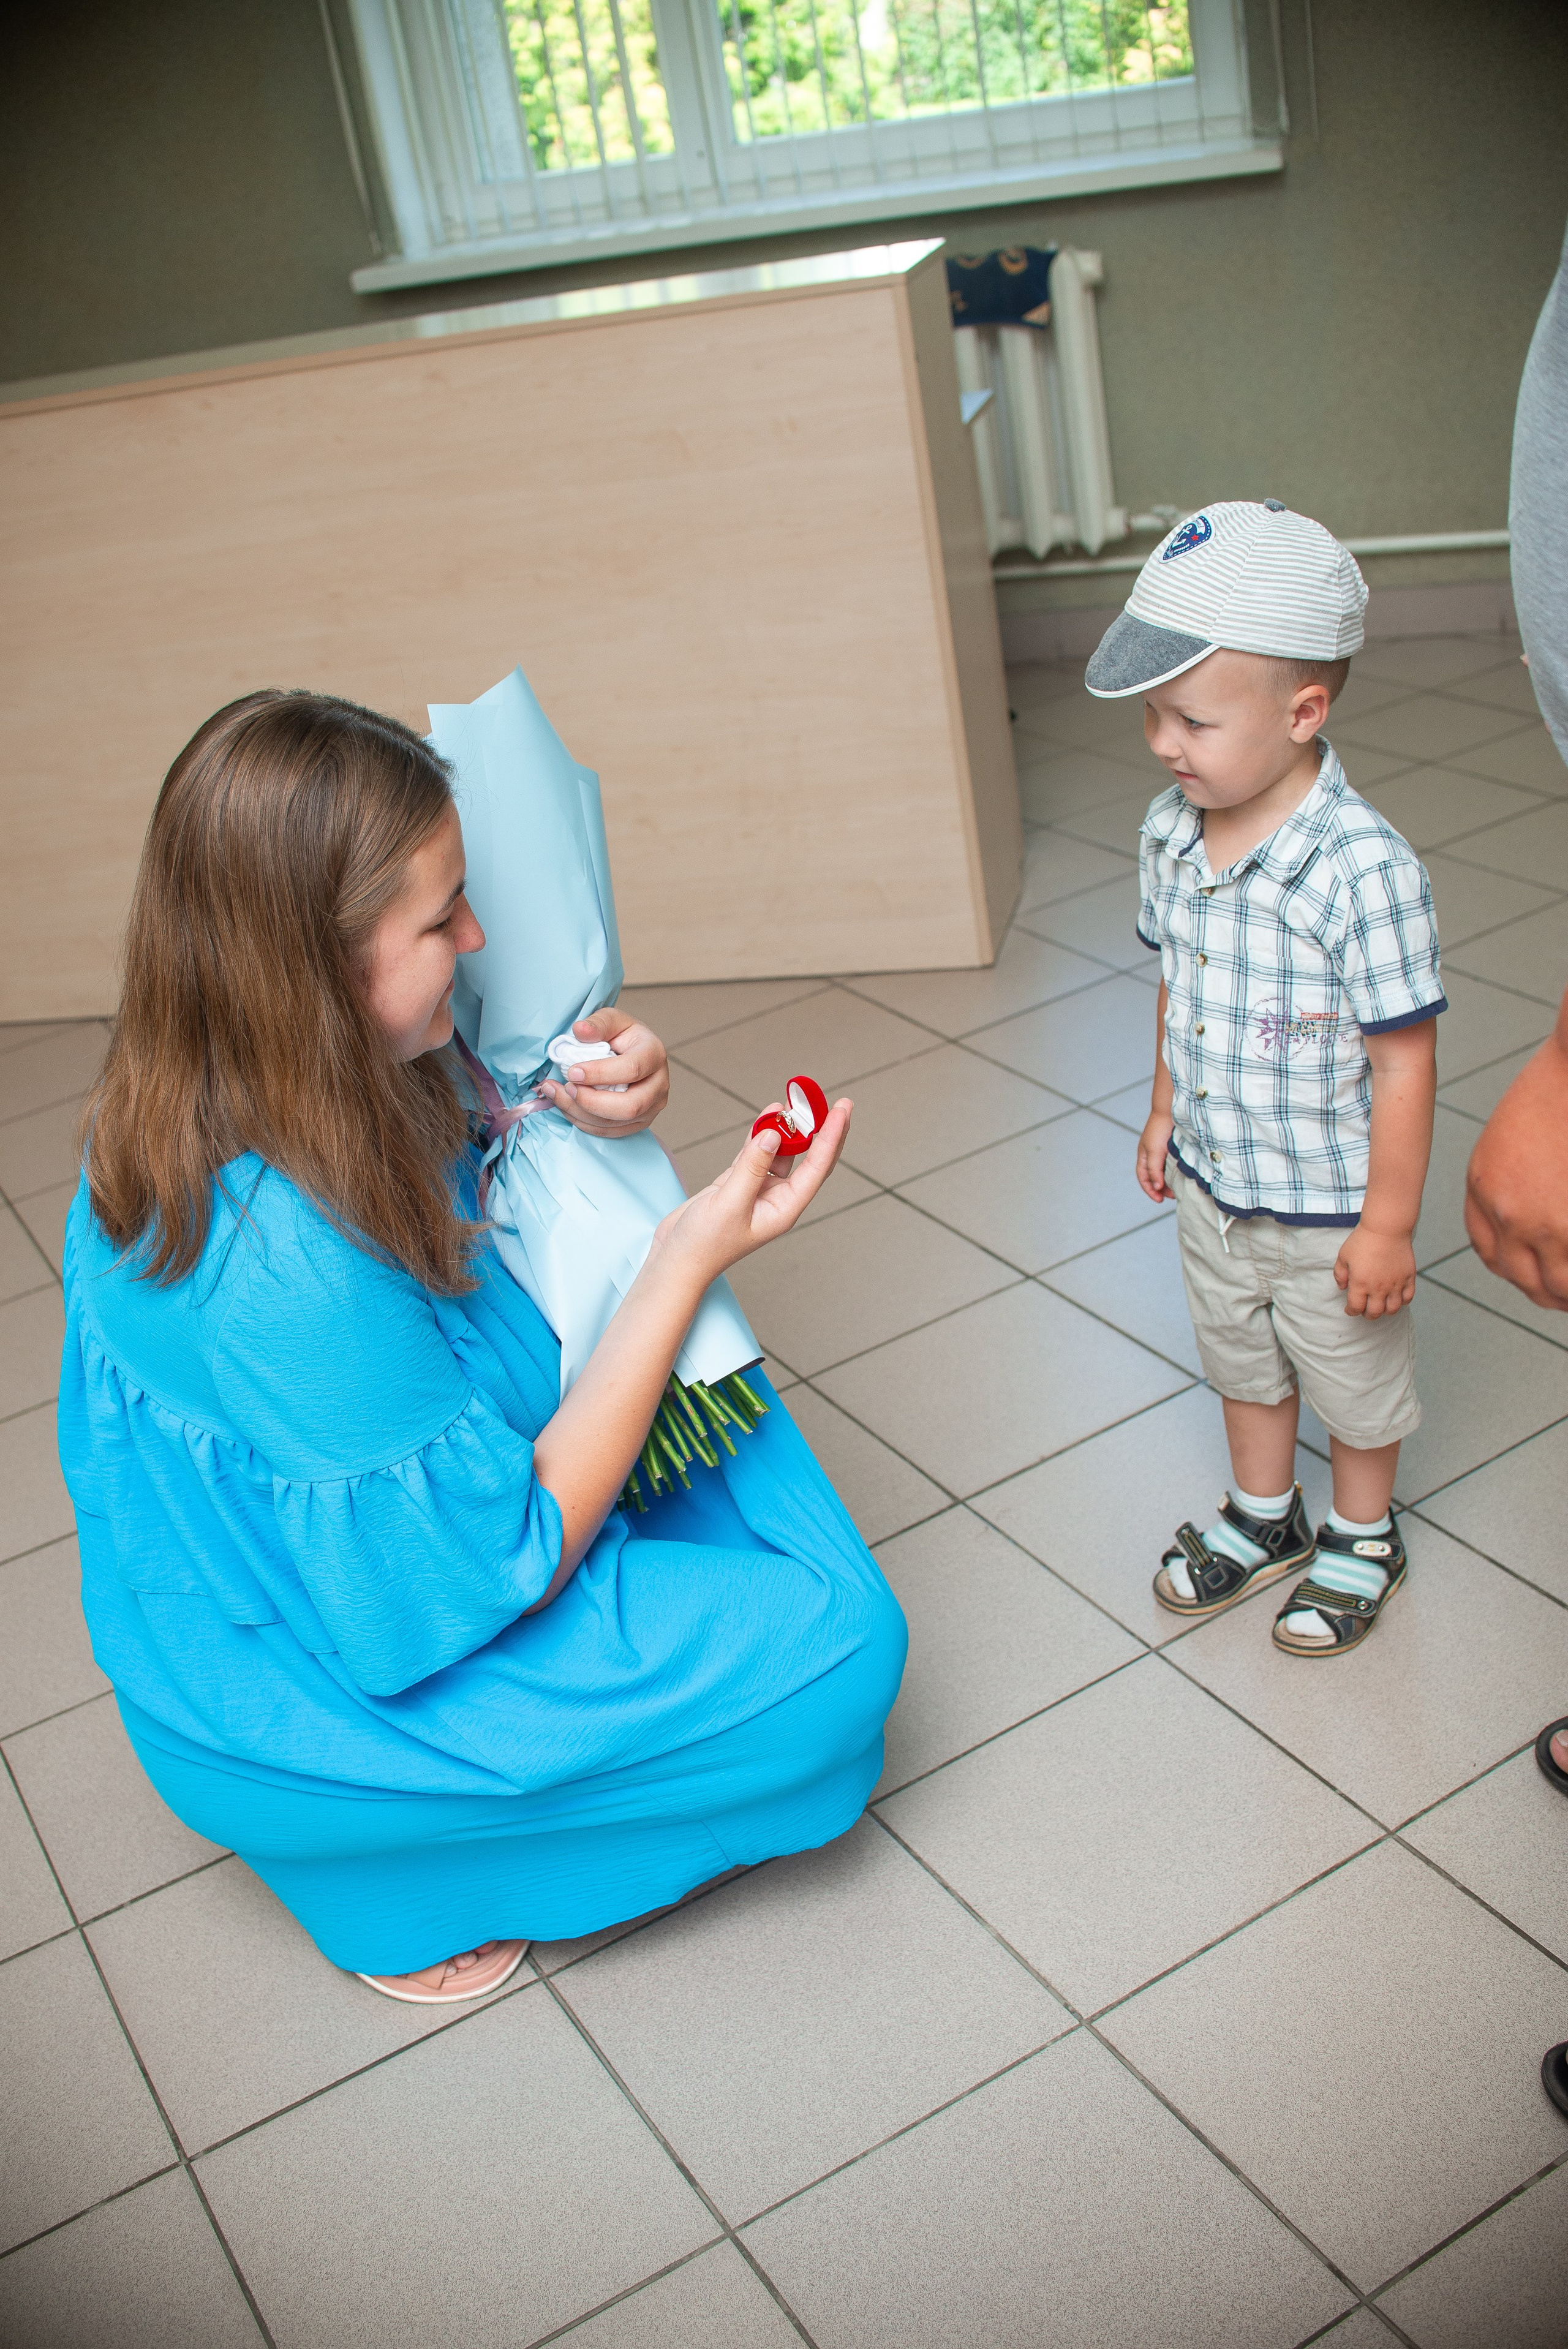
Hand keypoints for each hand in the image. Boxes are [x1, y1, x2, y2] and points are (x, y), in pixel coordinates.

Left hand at [536, 1006, 668, 1136]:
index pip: (632, 1069)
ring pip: (615, 1123)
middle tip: (566, 1087)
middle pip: (629, 1106)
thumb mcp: (611, 1020)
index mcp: (654, 1054)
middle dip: (591, 1101)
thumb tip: (580, 1030)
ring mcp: (651, 1108)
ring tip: (556, 1093)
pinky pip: (609, 1132)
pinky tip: (567, 1105)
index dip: (599, 1073)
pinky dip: (583, 1122)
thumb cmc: (621, 1036)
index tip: (572, 1071)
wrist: (631, 1054)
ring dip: (579, 1112)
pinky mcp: (639, 1123)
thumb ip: (597, 1024)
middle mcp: (659, 1084)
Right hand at [650, 1100, 852, 1291]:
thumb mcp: (729, 1204)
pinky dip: (762, 1133)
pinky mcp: (738, 1183)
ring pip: (782, 1152)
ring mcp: (758, 1190)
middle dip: (820, 1129)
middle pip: (808, 1158)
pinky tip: (769, 1114)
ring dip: (788, 1128)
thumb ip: (751, 1167)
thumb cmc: (704, 1245)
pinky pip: (757, 1152)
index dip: (831, 1136)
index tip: (841, 1109)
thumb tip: (773, 1134)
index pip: (817, 1167)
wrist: (676, 1260)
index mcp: (784, 1208)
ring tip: (795, 1100)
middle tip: (832, 1100)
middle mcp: (777, 1198)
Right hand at [1136, 1111, 1175, 1201]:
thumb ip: (1154, 1170)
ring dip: (1168, 1181)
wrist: (1171, 1110)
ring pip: (1162, 1171)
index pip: (1143, 1178)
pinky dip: (1174, 1172)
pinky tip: (1181, 1175)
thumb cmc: (1160, 1129)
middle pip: (1153, 1177)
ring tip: (1178, 1187)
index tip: (1160, 1200)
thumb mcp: (1155, 1151)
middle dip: (1161, 1188)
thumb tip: (1156, 1187)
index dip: (1150, 1191)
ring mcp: (1161, 1151)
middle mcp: (1151, 1155)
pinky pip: (1171, 1164)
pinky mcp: (1171, 1147)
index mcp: (1143, 1156)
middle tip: (1173, 1195)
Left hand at [1334, 1224, 1415, 1317]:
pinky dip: (1402, 1302)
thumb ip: (1340, 1274)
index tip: (1349, 1309)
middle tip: (1365, 1310)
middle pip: (1374, 1313)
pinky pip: (1408, 1298)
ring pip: (1393, 1309)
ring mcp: (1395, 1284)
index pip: (1355, 1308)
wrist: (1386, 1228)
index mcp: (1360, 1284)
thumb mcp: (1343, 1256)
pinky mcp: (1408, 1277)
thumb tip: (1342, 1287)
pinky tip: (1397, 1298)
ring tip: (1381, 1306)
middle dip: (1368, 1315)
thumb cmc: (1362, 1240)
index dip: (1351, 1311)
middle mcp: (1378, 1288)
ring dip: (1386, 1311)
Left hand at [1465, 1028, 1567, 1309]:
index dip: (1512, 1266)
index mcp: (1482, 1187)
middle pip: (1518, 1274)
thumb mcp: (1505, 1139)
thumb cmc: (1551, 1095)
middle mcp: (1506, 1212)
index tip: (1530, 1271)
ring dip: (1566, 1295)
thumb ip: (1504, 1182)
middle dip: (1541, 1289)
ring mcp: (1544, 1223)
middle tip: (1559, 1295)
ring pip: (1554, 1285)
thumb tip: (1521, 1216)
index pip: (1488, 1248)